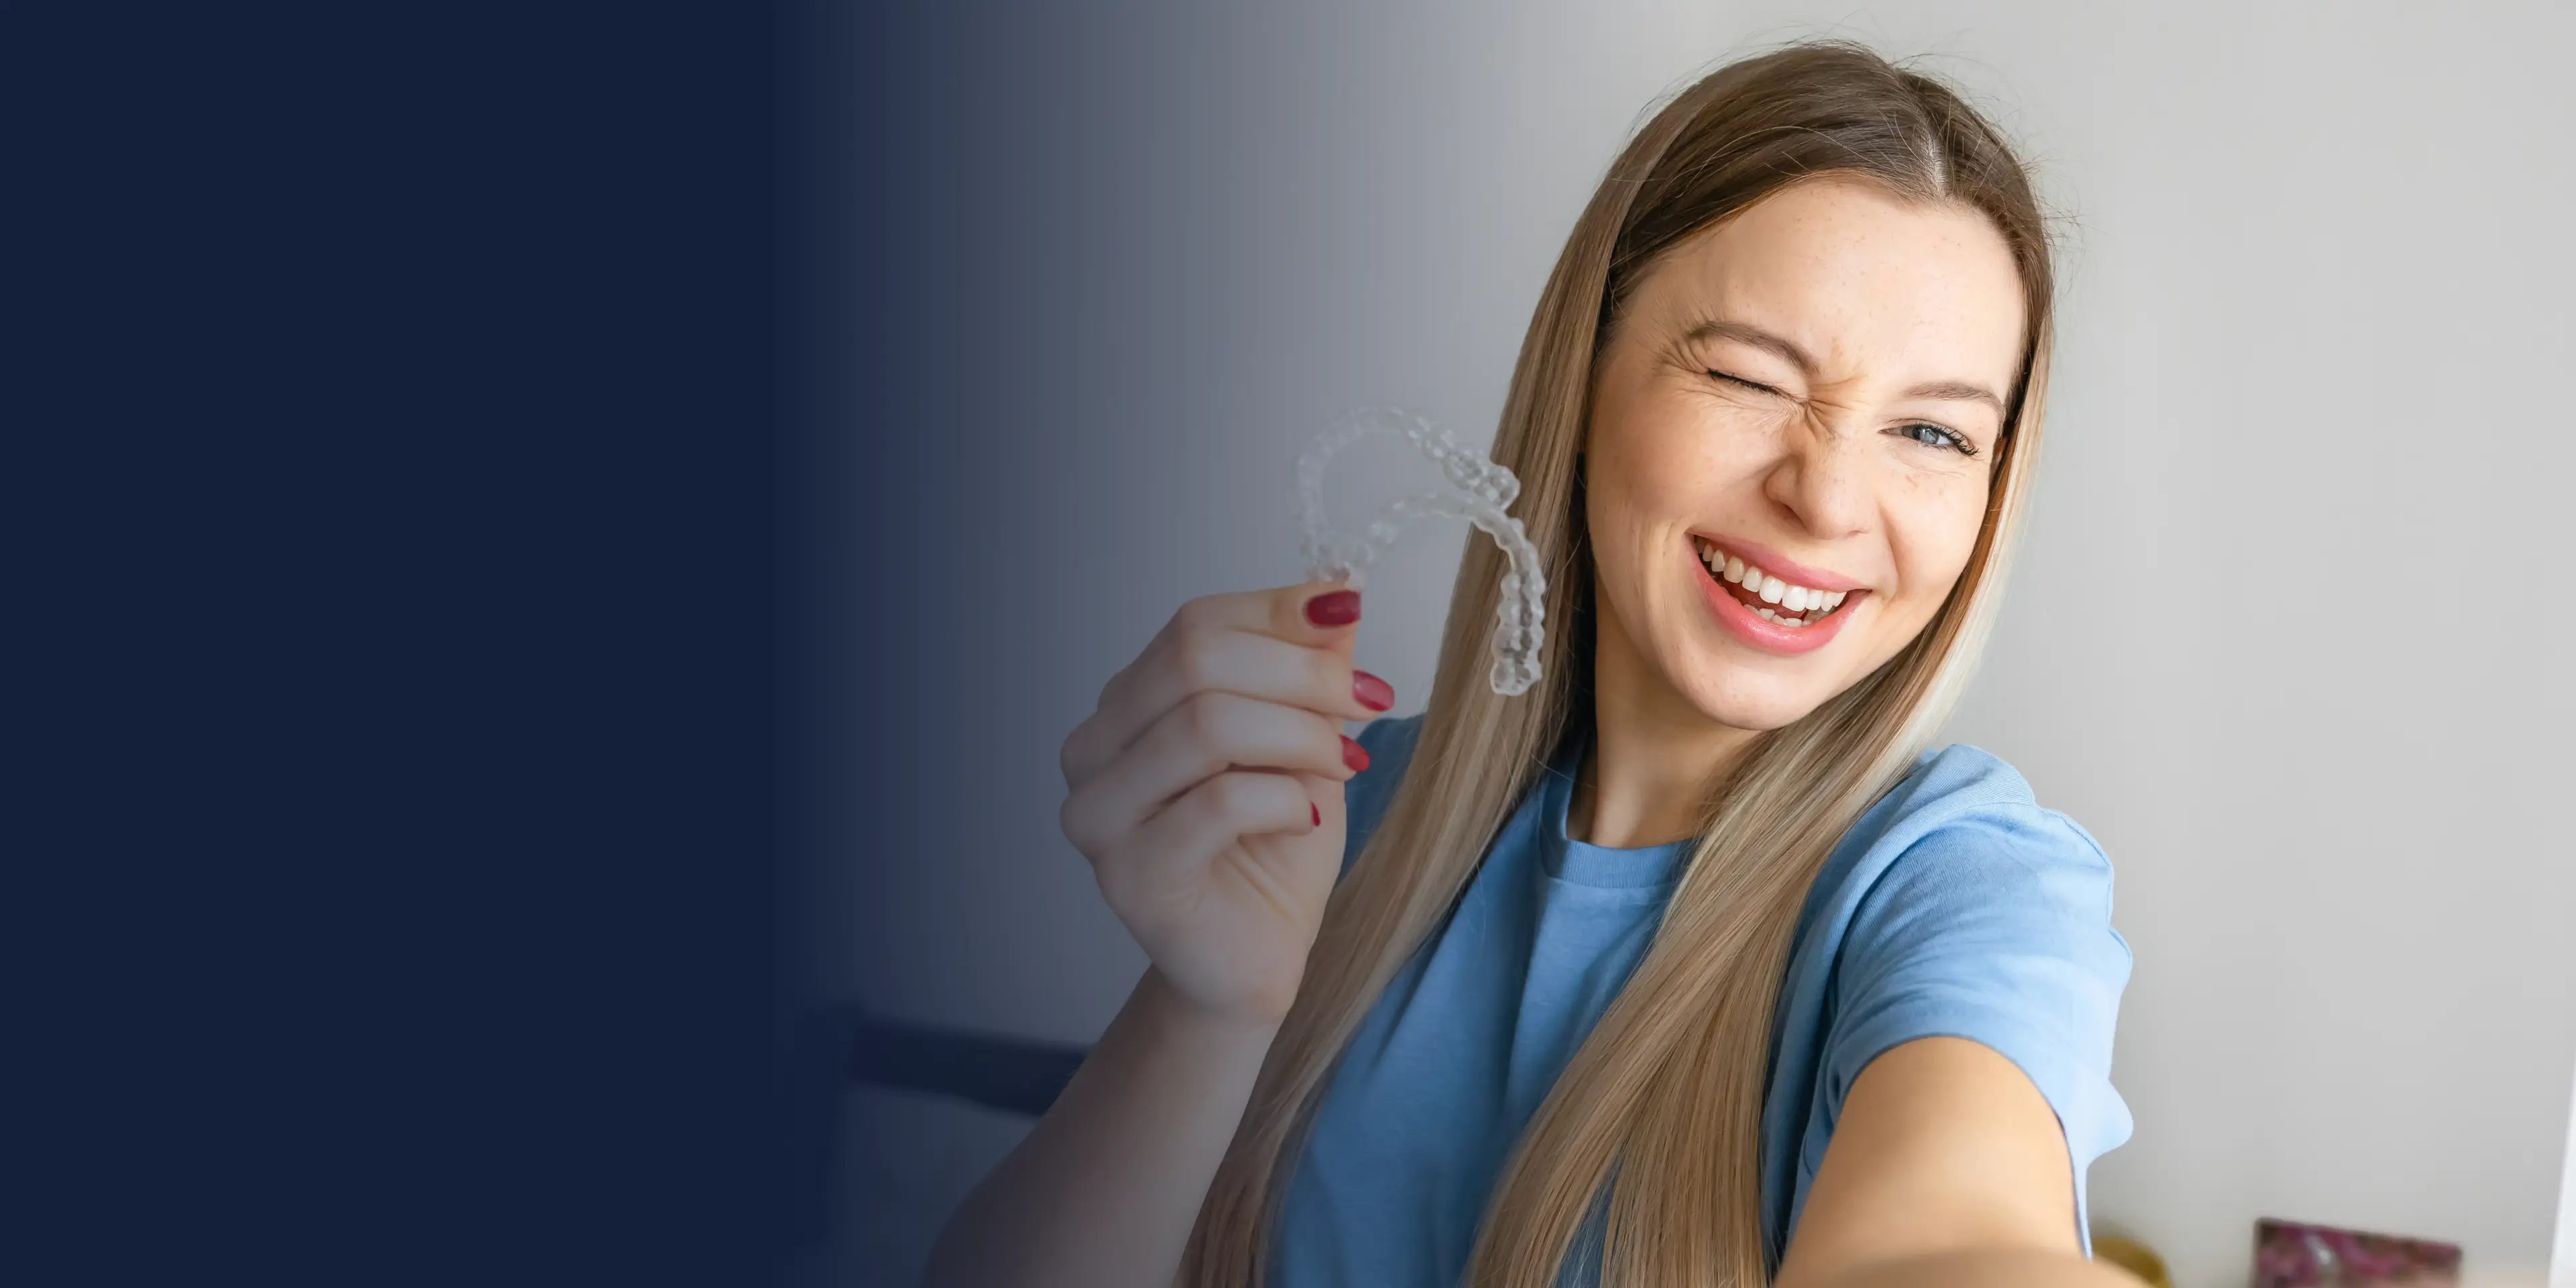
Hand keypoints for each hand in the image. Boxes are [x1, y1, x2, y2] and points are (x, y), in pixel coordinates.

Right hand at [1058, 583, 1392, 1024]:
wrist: (1256, 958)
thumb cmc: (1272, 848)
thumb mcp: (1303, 739)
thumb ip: (1306, 668)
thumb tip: (1337, 589)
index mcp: (1125, 704)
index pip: (1194, 623)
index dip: (1279, 612)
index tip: (1351, 618)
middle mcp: (1092, 750)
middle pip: (1193, 659)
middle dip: (1299, 671)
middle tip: (1368, 697)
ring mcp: (1098, 815)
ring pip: (1205, 724)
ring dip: (1300, 735)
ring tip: (1346, 762)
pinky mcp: (1128, 875)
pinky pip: (1218, 803)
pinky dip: (1285, 799)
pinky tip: (1307, 819)